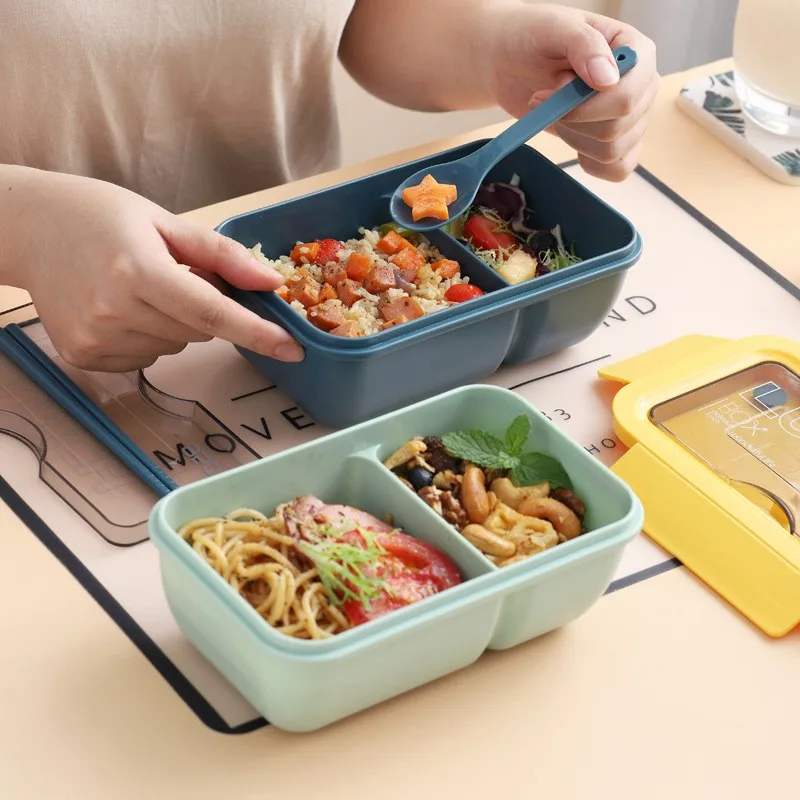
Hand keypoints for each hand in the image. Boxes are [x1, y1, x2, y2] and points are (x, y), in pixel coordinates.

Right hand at [1, 168, 302, 371]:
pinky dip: (147, 337)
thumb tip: (269, 283)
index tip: (293, 349)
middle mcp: (115, 311)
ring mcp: (96, 339)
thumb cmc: (97, 215)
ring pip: (174, 347)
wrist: (26, 227)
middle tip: (171, 274)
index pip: (212, 312)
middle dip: (201, 309)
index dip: (256, 333)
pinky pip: (145, 359)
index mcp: (138, 270)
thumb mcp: (163, 221)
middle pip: (198, 332)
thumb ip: (220, 255)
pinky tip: (120, 308)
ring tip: (137, 287)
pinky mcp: (84, 356)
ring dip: (173, 324)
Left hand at [488, 3, 658, 180]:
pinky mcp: (614, 141)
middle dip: (572, 120)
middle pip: (617, 128)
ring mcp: (630, 117)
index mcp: (636, 53)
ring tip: (556, 111)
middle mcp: (640, 87)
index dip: (586, 106)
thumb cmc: (533, 37)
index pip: (626, 97)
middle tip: (548, 96)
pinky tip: (571, 137)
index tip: (556, 89)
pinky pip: (617, 169)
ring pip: (611, 151)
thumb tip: (607, 79)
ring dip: (572, 137)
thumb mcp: (554, 28)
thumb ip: (583, 46)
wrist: (511, 60)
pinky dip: (589, 162)